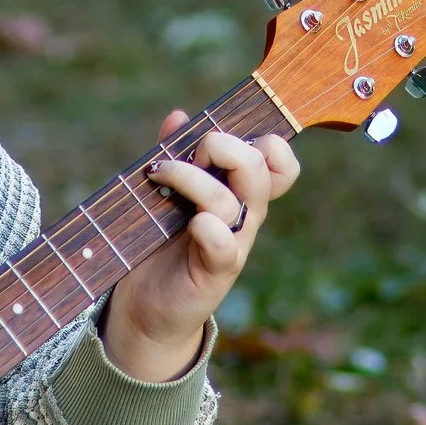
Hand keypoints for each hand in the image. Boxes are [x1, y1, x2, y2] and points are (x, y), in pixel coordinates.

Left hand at [102, 111, 300, 382]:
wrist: (146, 307)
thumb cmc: (159, 246)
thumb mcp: (165, 193)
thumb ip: (175, 154)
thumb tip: (178, 117)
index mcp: (239, 192)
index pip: (279, 162)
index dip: (269, 142)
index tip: (225, 133)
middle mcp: (243, 216)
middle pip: (260, 169)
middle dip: (225, 146)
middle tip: (191, 151)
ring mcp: (233, 244)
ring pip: (233, 200)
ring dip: (193, 178)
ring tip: (159, 173)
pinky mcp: (215, 272)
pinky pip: (225, 245)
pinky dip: (210, 229)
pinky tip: (191, 223)